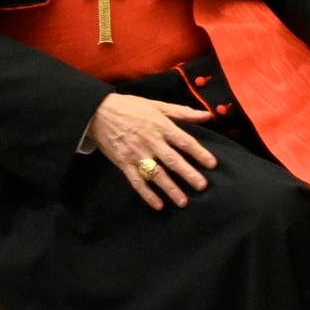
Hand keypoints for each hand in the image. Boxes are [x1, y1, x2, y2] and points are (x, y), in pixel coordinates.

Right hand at [89, 93, 219, 209]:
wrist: (98, 112)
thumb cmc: (130, 107)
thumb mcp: (156, 104)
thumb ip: (182, 112)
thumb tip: (206, 115)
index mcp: (160, 126)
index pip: (184, 141)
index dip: (199, 153)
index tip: (212, 164)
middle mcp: (150, 141)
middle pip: (172, 160)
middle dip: (188, 174)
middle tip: (201, 186)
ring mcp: (136, 154)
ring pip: (156, 174)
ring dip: (170, 188)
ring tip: (183, 201)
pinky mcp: (124, 163)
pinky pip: (137, 182)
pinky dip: (147, 194)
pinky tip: (158, 205)